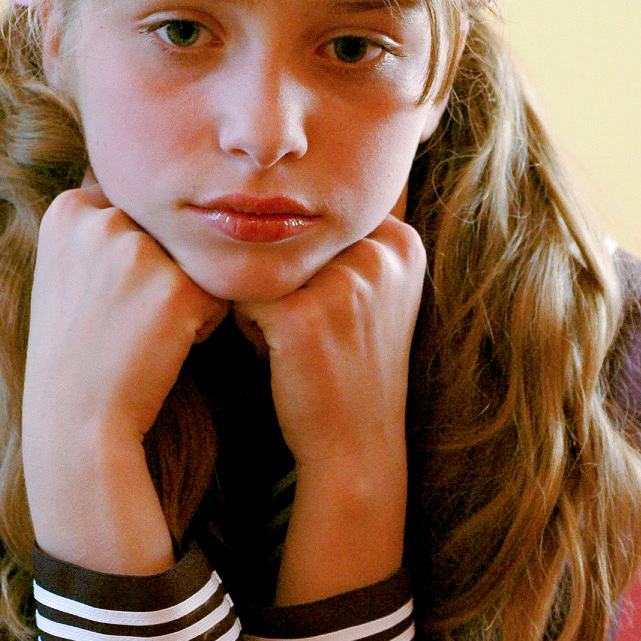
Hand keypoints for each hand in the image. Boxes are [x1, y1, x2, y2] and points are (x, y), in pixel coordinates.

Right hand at [22, 178, 227, 573]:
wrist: (77, 426)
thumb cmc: (78, 357)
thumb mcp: (69, 275)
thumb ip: (102, 229)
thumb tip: (155, 190)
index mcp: (70, 209)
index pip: (135, 212)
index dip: (132, 263)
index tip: (103, 305)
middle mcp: (100, 217)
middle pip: (169, 236)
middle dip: (161, 278)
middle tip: (123, 327)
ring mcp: (138, 250)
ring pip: (196, 263)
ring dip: (184, 299)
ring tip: (141, 337)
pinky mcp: (177, 288)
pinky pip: (217, 295)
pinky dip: (202, 326)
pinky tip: (161, 350)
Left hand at [233, 216, 426, 603]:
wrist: (355, 448)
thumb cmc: (348, 372)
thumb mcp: (367, 295)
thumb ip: (345, 244)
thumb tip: (276, 191)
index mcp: (401, 241)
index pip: (317, 224)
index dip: (310, 269)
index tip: (330, 315)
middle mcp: (380, 252)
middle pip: (288, 241)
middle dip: (285, 285)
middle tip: (311, 335)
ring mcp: (344, 282)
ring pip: (262, 266)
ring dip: (263, 305)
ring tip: (297, 345)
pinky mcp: (302, 315)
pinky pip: (239, 297)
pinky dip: (247, 327)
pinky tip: (279, 358)